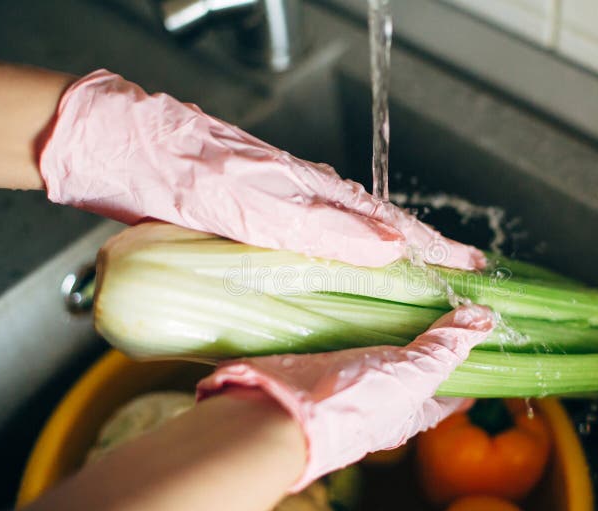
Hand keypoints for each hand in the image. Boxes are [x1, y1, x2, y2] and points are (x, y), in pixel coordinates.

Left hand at [39, 70, 484, 269]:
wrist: (124, 147)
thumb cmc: (187, 167)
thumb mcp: (259, 203)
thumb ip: (322, 226)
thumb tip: (388, 246)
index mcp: (316, 192)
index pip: (392, 223)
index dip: (435, 246)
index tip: (473, 265)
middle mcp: (306, 196)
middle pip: (379, 225)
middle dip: (422, 251)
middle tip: (457, 274)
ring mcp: (283, 202)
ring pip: (349, 230)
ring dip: (387, 253)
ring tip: (415, 276)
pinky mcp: (256, 212)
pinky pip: (317, 235)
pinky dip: (344, 252)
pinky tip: (338, 268)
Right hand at [196, 304, 494, 489]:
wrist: (284, 410)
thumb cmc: (356, 404)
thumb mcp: (413, 374)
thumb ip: (445, 347)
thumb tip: (486, 319)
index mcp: (411, 411)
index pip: (449, 392)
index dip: (467, 368)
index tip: (480, 339)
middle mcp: (383, 398)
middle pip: (413, 365)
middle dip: (427, 335)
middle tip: (445, 295)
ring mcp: (350, 377)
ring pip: (379, 345)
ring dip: (390, 319)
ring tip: (409, 283)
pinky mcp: (321, 357)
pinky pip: (346, 333)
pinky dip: (357, 313)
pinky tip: (365, 289)